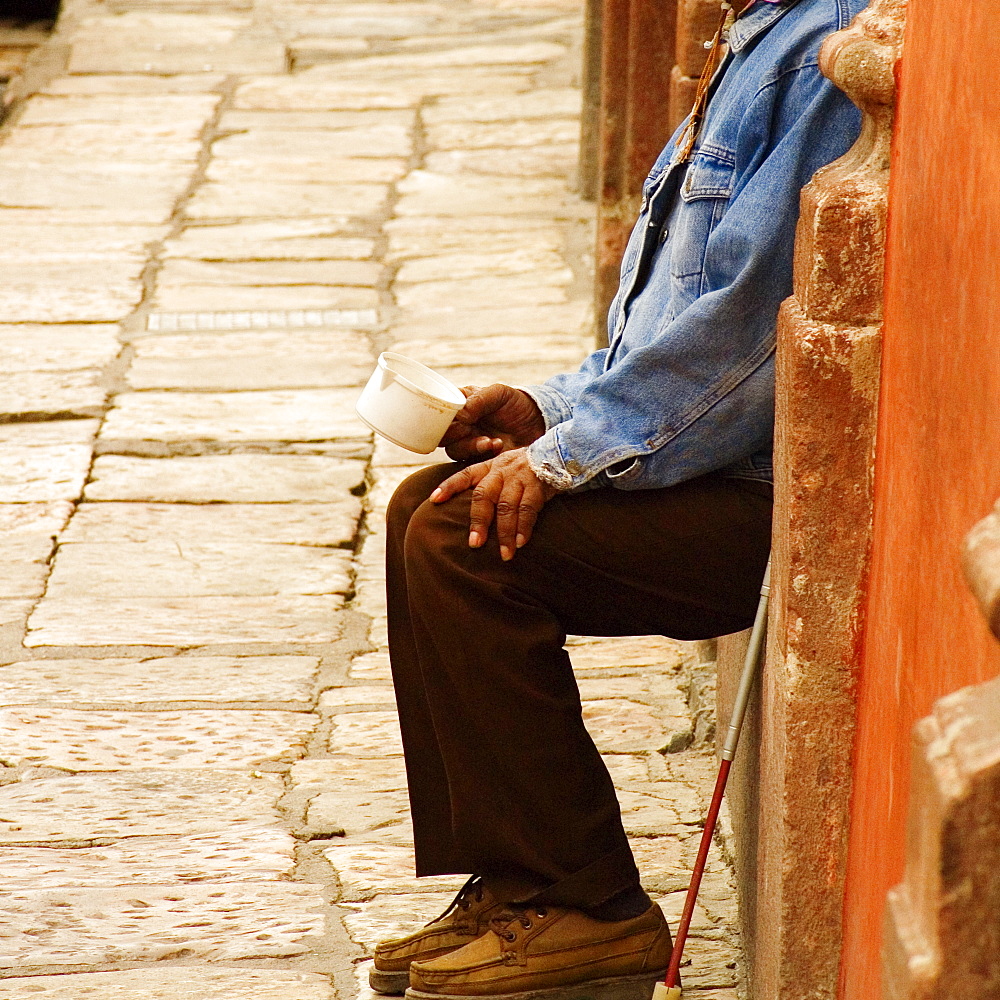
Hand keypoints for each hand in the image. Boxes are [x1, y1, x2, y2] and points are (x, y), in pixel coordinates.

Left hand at [430, 448, 556, 559]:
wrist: (558, 452)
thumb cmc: (525, 468)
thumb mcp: (504, 469)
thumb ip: (489, 485)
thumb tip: (470, 512)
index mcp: (490, 467)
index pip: (464, 475)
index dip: (449, 486)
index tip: (433, 500)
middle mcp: (501, 471)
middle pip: (484, 496)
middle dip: (479, 521)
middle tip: (475, 544)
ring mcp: (520, 477)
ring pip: (507, 507)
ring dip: (505, 532)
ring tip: (504, 554)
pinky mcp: (538, 485)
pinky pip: (529, 508)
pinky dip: (524, 527)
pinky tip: (521, 543)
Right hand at [439, 384, 545, 461]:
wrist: (539, 424)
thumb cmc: (517, 404)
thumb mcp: (499, 394)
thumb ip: (479, 400)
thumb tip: (460, 416)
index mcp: (459, 404)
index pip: (437, 411)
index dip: (440, 417)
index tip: (456, 417)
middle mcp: (460, 424)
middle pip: (440, 434)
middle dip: (454, 434)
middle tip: (469, 429)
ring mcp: (468, 442)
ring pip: (453, 450)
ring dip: (470, 446)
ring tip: (491, 441)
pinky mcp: (478, 459)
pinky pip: (468, 463)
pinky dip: (481, 455)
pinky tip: (496, 446)